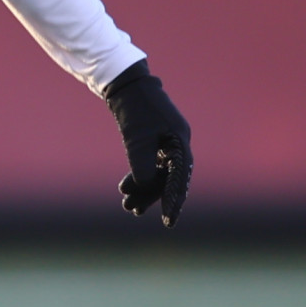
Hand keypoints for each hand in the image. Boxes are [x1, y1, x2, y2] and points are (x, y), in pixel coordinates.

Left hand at [103, 62, 190, 227]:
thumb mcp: (136, 138)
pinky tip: (127, 188)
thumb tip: (147, 187)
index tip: (168, 221)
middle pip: (169, 178)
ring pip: (159, 173)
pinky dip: (140, 177)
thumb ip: (142, 164)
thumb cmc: (134, 109)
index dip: (174, 200)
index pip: (180, 178)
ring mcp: (167, 142)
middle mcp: (178, 143)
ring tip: (127, 206)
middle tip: (132, 212)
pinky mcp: (156, 141)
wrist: (125, 85)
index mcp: (179, 140)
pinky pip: (152, 165)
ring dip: (143, 189)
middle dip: (152, 197)